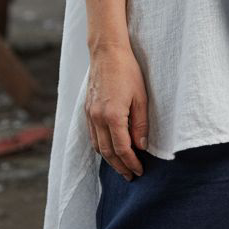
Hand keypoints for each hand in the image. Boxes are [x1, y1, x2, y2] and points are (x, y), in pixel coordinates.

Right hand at [85, 44, 149, 180]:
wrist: (107, 52)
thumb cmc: (128, 71)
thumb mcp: (141, 97)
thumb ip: (141, 124)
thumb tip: (141, 146)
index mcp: (113, 116)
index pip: (122, 149)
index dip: (131, 163)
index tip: (140, 171)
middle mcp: (98, 118)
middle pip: (108, 152)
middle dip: (120, 167)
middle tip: (131, 176)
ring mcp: (90, 114)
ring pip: (97, 146)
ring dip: (109, 160)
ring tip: (122, 166)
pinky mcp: (87, 110)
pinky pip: (92, 135)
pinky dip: (100, 147)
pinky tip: (109, 149)